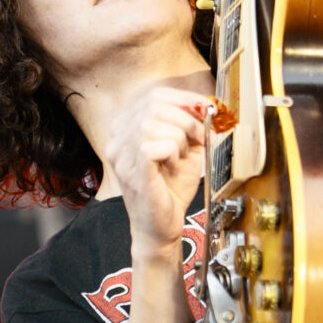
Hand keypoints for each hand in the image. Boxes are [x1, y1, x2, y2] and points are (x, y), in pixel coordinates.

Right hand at [100, 83, 208, 252]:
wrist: (162, 227)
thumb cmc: (170, 189)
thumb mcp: (184, 149)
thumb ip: (190, 125)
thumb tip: (205, 105)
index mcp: (126, 129)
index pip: (153, 95)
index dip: (183, 98)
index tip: (204, 109)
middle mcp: (117, 140)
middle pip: (154, 105)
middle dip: (186, 118)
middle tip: (201, 137)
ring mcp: (121, 157)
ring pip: (152, 123)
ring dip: (180, 137)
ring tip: (183, 156)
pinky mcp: (132, 173)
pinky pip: (153, 145)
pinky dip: (173, 151)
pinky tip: (174, 164)